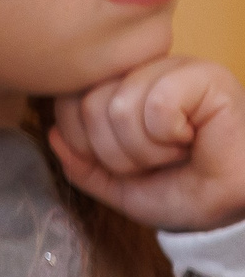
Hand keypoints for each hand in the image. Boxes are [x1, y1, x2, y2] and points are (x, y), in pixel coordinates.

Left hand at [51, 57, 244, 231]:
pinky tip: (192, 138)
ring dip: (146, 149)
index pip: (67, 101)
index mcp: (118, 90)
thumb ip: (81, 165)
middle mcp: (141, 72)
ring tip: (176, 151)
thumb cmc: (184, 191)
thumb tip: (50, 132)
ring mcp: (171, 69)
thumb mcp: (119, 187)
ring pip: (119, 106)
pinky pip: (157, 103)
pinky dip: (169, 135)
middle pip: (89, 106)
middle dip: (118, 154)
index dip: (84, 144)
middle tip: (156, 161)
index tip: (123, 164)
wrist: (231, 208)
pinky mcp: (203, 74)